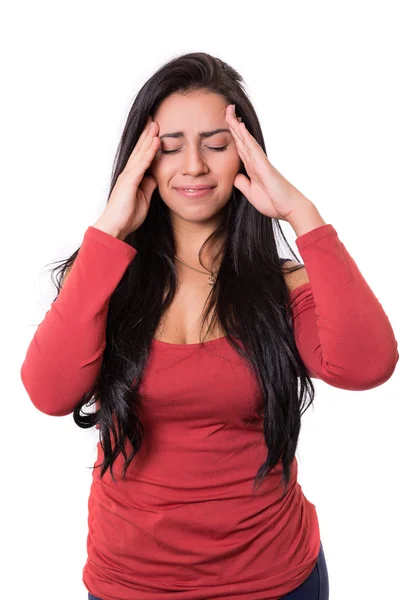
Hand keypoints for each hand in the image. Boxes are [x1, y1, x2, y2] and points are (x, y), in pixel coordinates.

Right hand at [94, 116, 159, 239]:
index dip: (147, 143)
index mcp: (132, 177)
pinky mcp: (129, 181)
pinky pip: (142, 163)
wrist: (115, 227)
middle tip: (153, 119)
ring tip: (156, 124)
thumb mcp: (143, 200)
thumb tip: (154, 178)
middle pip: (139, 150)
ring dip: (149, 138)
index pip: (141, 156)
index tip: (154, 131)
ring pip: (140, 152)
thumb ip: (148, 187)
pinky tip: (155, 142)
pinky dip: (149, 152)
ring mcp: (128, 176)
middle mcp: (128, 173)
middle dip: (147, 134)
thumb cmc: (126, 217)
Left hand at [225, 104, 311, 220]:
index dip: (233, 135)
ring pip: (246, 140)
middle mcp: (256, 162)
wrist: (290, 208)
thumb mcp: (251, 194)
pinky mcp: (264, 166)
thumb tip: (235, 176)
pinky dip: (246, 137)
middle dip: (233, 125)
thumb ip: (243, 184)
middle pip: (242, 140)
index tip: (227, 123)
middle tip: (227, 108)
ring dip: (237, 126)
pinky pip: (253, 148)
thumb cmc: (274, 202)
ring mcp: (260, 162)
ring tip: (230, 111)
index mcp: (252, 168)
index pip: (240, 148)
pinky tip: (240, 126)